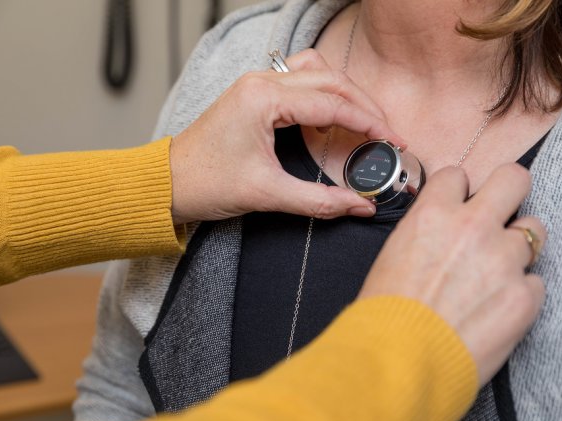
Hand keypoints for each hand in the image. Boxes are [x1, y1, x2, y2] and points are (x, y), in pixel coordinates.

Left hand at [168, 49, 403, 223]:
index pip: (332, 102)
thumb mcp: (268, 194)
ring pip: (317, 73)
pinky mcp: (254, 94)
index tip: (392, 140)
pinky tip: (328, 121)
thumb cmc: (206, 183)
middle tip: (385, 133)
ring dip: (344, 94)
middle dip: (364, 105)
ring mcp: (256, 84)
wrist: (169, 183)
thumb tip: (360, 206)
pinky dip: (322, 97)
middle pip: (331, 79)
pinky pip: (299, 82)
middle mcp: (261, 81)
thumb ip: (320, 200)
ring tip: (362, 123)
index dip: (369, 122)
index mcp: (263, 98)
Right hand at [358, 163, 546, 384]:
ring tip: (496, 270)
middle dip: (508, 189)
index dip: (457, 191)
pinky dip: (518, 291)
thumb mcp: (394, 254)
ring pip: (534, 230)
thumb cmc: (386, 312)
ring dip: (516, 245)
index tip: (458, 204)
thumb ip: (427, 231)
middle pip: (514, 178)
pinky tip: (494, 308)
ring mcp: (504, 260)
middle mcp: (473, 228)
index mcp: (433, 215)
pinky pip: (534, 281)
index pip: (457, 176)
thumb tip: (445, 227)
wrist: (399, 360)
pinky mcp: (525, 296)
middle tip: (500, 208)